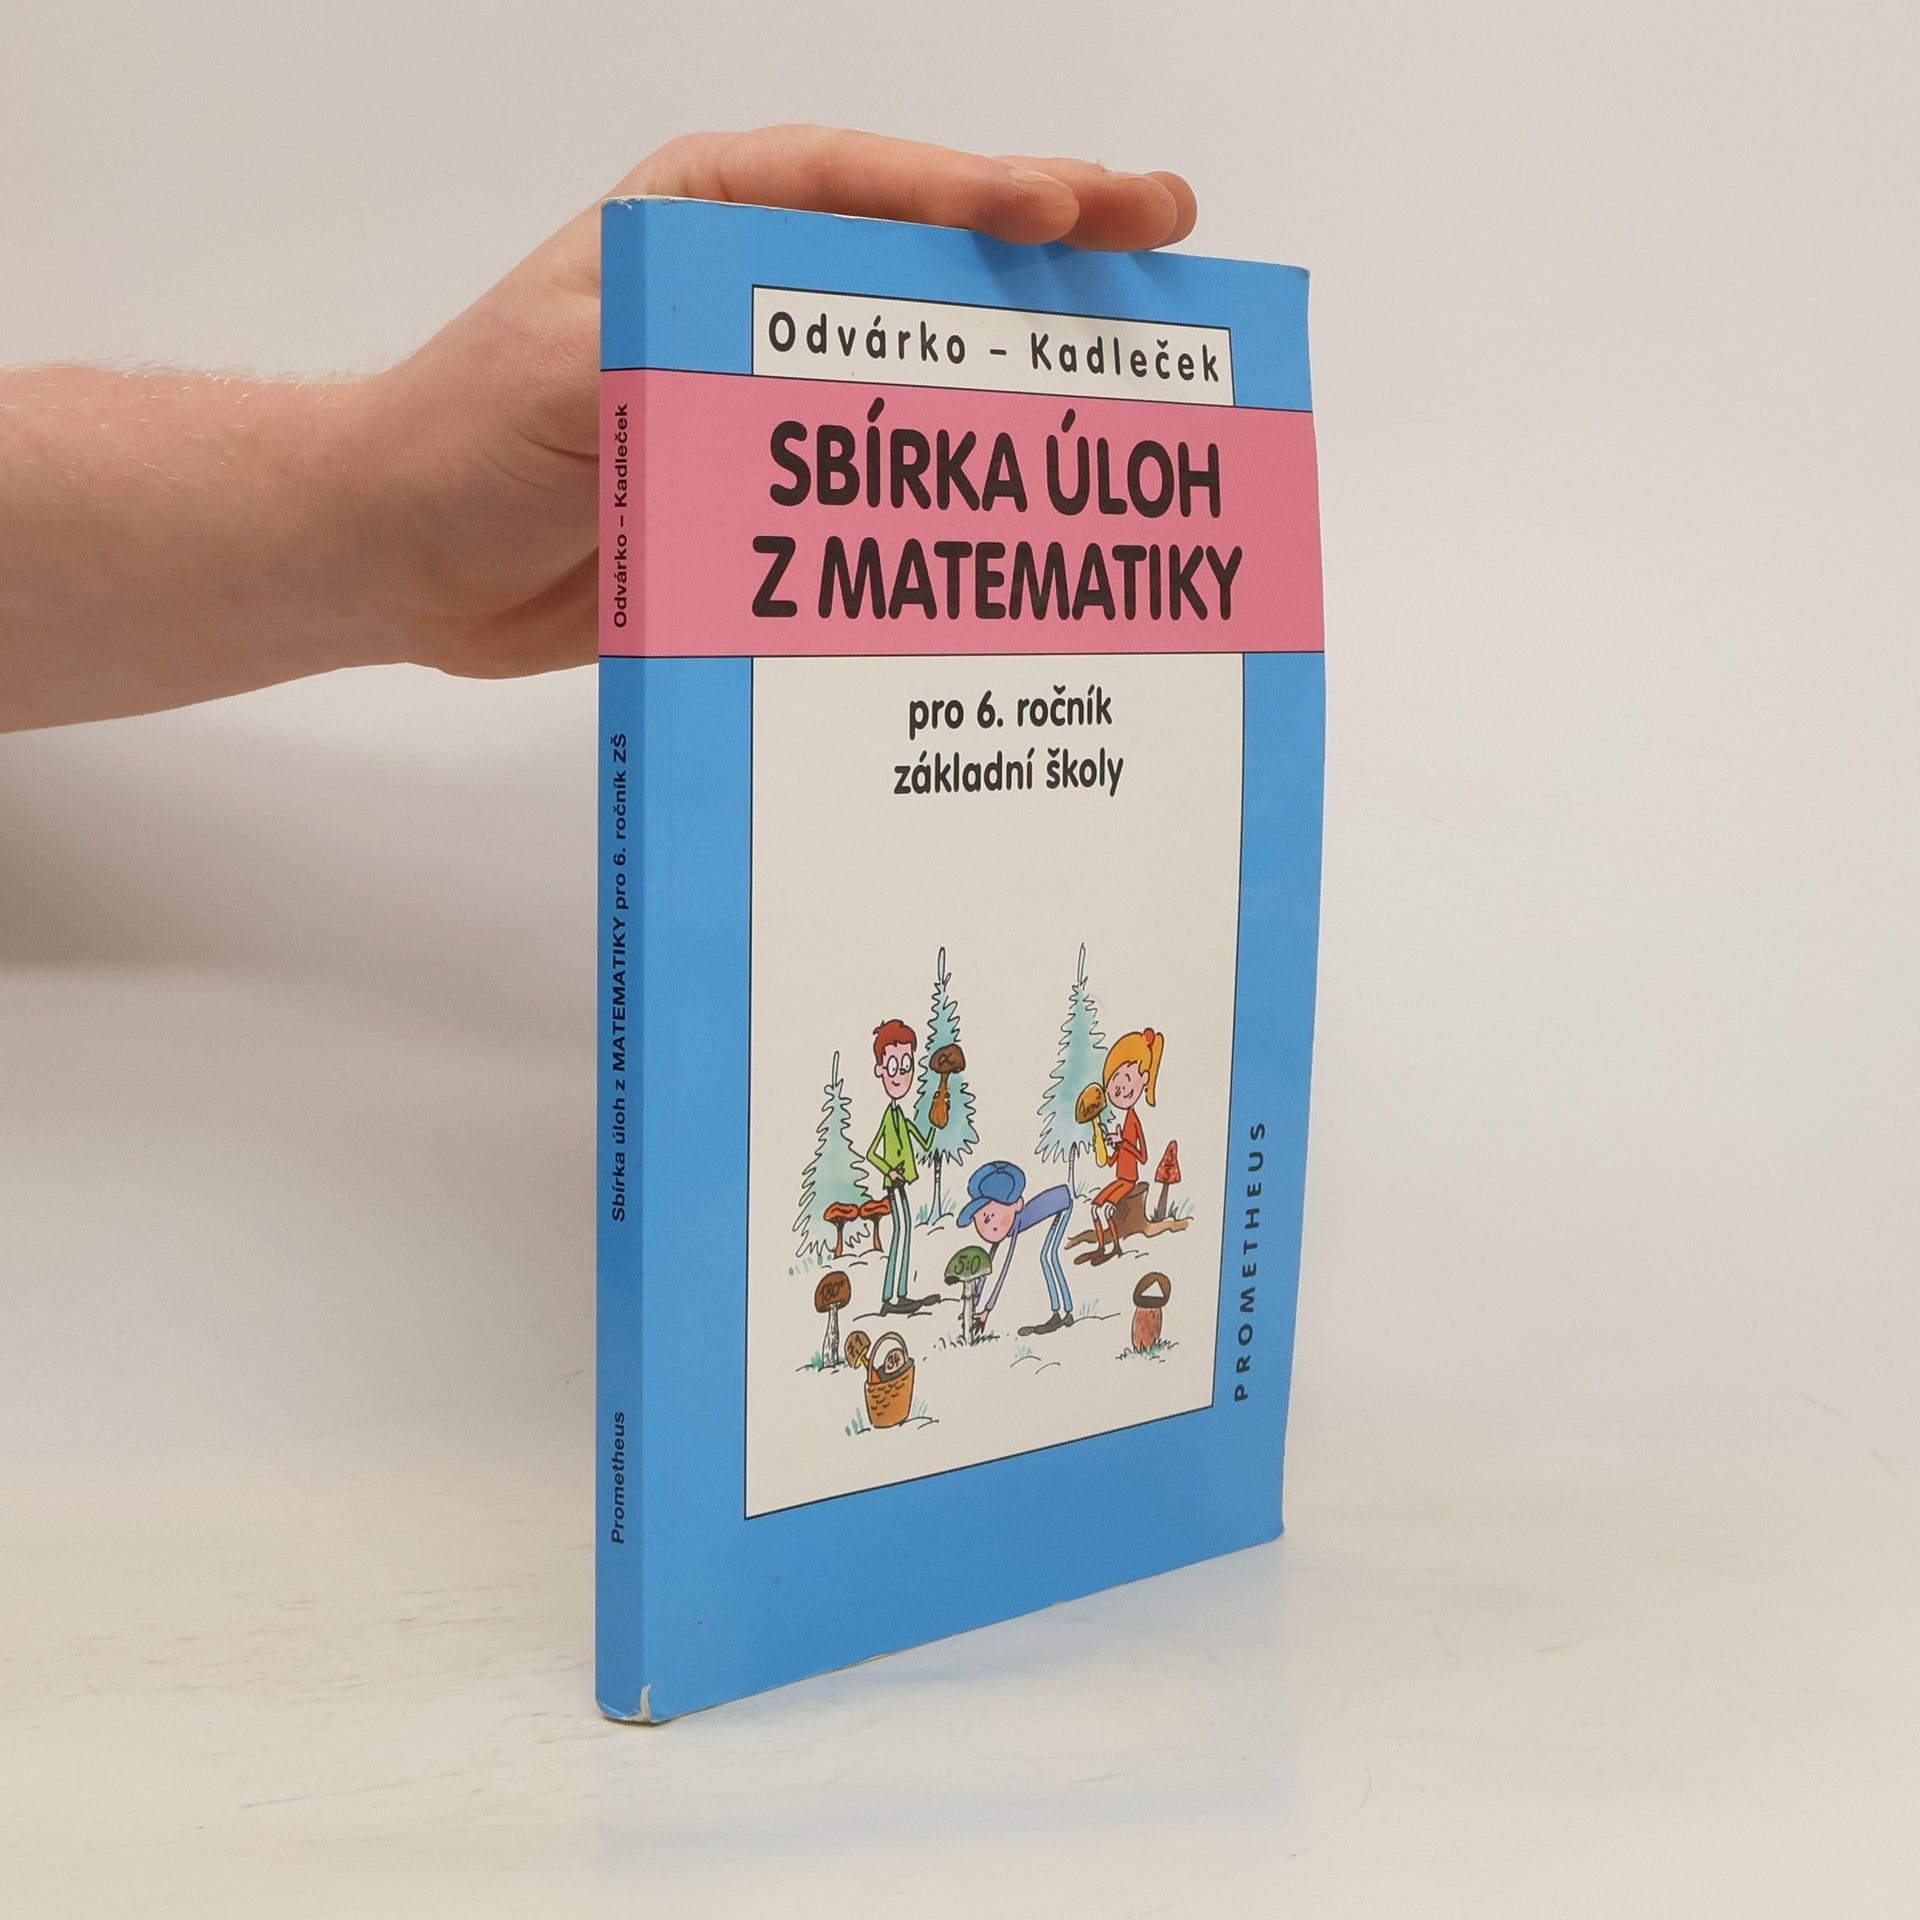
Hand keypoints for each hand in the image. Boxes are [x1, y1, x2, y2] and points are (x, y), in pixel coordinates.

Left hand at [361, 127, 1197, 679]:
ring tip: (1141, 352)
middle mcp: (756, 299)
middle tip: (1165, 233)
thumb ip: (685, 346)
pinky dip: (963, 486)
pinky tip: (1036, 497)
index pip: (864, 186)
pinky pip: (889, 480)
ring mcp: (774, 397)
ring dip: (1030, 362)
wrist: (408, 559)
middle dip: (1048, 244)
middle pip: (928, 259)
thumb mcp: (566, 367)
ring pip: (927, 364)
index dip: (976, 191)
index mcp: (706, 224)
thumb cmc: (464, 437)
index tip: (1068, 206)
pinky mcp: (777, 489)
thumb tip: (809, 367)